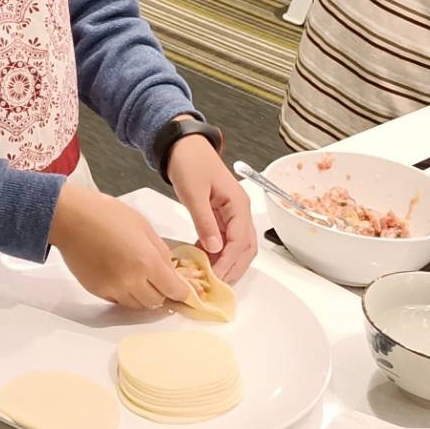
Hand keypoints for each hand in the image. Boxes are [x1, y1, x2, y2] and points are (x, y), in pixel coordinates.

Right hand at [49, 185, 188, 310]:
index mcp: (147, 261)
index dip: (181, 291)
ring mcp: (113, 289)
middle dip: (162, 294)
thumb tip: (170, 269)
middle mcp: (131, 281)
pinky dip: (126, 295)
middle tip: (161, 282)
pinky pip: (118, 301)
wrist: (71, 219)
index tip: (182, 289)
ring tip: (141, 279)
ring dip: (144, 296)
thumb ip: (160, 251)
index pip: (173, 290)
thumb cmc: (107, 214)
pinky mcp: (97, 291)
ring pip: (137, 306)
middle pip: (156, 302)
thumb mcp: (143, 226)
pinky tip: (122, 278)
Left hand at [166, 139, 256, 283]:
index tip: (215, 277)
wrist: (183, 145)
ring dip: (227, 262)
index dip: (229, 262)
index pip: (240, 241)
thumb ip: (204, 221)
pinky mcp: (221, 215)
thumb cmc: (190, 162)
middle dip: (233, 267)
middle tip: (214, 284)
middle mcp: (240, 211)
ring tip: (209, 275)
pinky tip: (203, 259)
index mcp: (238, 204)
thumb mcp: (194, 193)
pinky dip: (218, 253)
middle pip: (246, 248)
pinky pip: (226, 239)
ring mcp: (232, 213)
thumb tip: (214, 249)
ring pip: (238, 246)